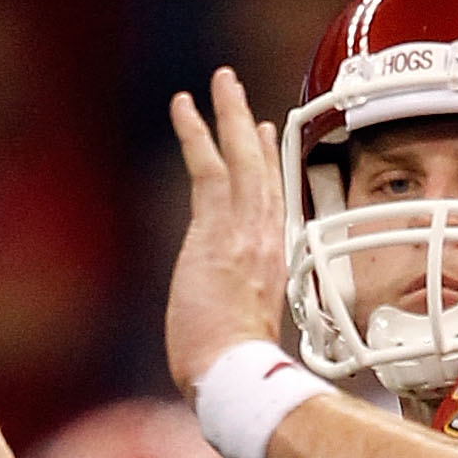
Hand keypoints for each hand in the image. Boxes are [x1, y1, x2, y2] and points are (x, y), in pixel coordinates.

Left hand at [165, 69, 288, 395]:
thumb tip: (226, 346)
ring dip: (229, 114)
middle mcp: (266, 242)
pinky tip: (183, 104)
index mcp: (274, 267)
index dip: (269, 170)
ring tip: (222, 78)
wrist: (236, 379)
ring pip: (241, 158)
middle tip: (241, 95)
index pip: (273, 207)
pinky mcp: (216, 230)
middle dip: (251, 130)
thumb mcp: (245, 343)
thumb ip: (238, 325)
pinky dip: (197, 132)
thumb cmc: (238, 377)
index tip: (265, 140)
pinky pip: (208, 166)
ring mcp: (244, 233)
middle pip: (262, 173)